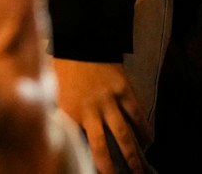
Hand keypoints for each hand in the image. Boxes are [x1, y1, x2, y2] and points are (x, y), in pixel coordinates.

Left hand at [54, 58, 146, 173]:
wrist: (81, 40)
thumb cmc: (63, 67)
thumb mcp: (51, 92)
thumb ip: (55, 115)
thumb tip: (53, 134)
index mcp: (70, 112)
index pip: (78, 145)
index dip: (91, 162)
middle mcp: (90, 110)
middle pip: (103, 146)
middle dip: (113, 167)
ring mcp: (110, 101)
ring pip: (124, 134)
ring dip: (134, 154)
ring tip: (140, 170)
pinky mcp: (124, 90)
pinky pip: (137, 114)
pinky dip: (145, 129)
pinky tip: (149, 141)